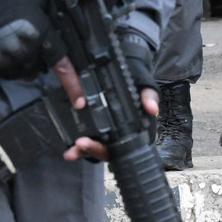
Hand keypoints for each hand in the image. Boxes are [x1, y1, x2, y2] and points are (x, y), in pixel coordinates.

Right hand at [0, 0, 68, 79]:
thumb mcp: (35, 3)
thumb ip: (47, 23)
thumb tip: (56, 35)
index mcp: (40, 35)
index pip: (61, 65)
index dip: (72, 85)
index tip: (79, 102)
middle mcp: (24, 50)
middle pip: (34, 68)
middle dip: (32, 59)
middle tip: (22, 41)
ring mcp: (4, 58)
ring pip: (17, 70)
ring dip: (16, 61)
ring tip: (6, 39)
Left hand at [63, 34, 155, 162]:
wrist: (127, 70)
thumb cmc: (137, 83)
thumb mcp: (145, 87)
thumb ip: (149, 96)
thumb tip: (152, 109)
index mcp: (133, 131)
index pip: (123, 148)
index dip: (109, 150)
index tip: (97, 146)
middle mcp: (119, 136)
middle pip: (107, 151)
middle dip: (93, 150)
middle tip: (81, 142)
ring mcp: (107, 133)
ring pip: (95, 148)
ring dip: (83, 152)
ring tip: (72, 151)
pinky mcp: (95, 126)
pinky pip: (88, 140)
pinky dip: (78, 148)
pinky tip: (68, 150)